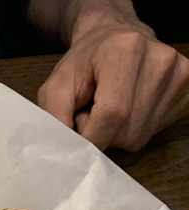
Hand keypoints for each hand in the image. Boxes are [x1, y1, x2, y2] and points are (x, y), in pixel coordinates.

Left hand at [37, 18, 188, 150]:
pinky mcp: (187, 90)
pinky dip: (134, 129)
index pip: (113, 113)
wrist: (114, 39)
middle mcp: (160, 60)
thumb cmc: (83, 64)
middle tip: (92, 111)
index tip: (76, 144)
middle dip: (101, 133)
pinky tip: (129, 108)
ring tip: (110, 107)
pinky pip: (154, 132)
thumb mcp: (56, 86)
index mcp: (126, 50)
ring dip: (116, 133)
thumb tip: (65, 151)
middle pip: (126, 130)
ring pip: (139, 136)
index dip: (91, 138)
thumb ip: (54, 116)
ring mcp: (180, 75)